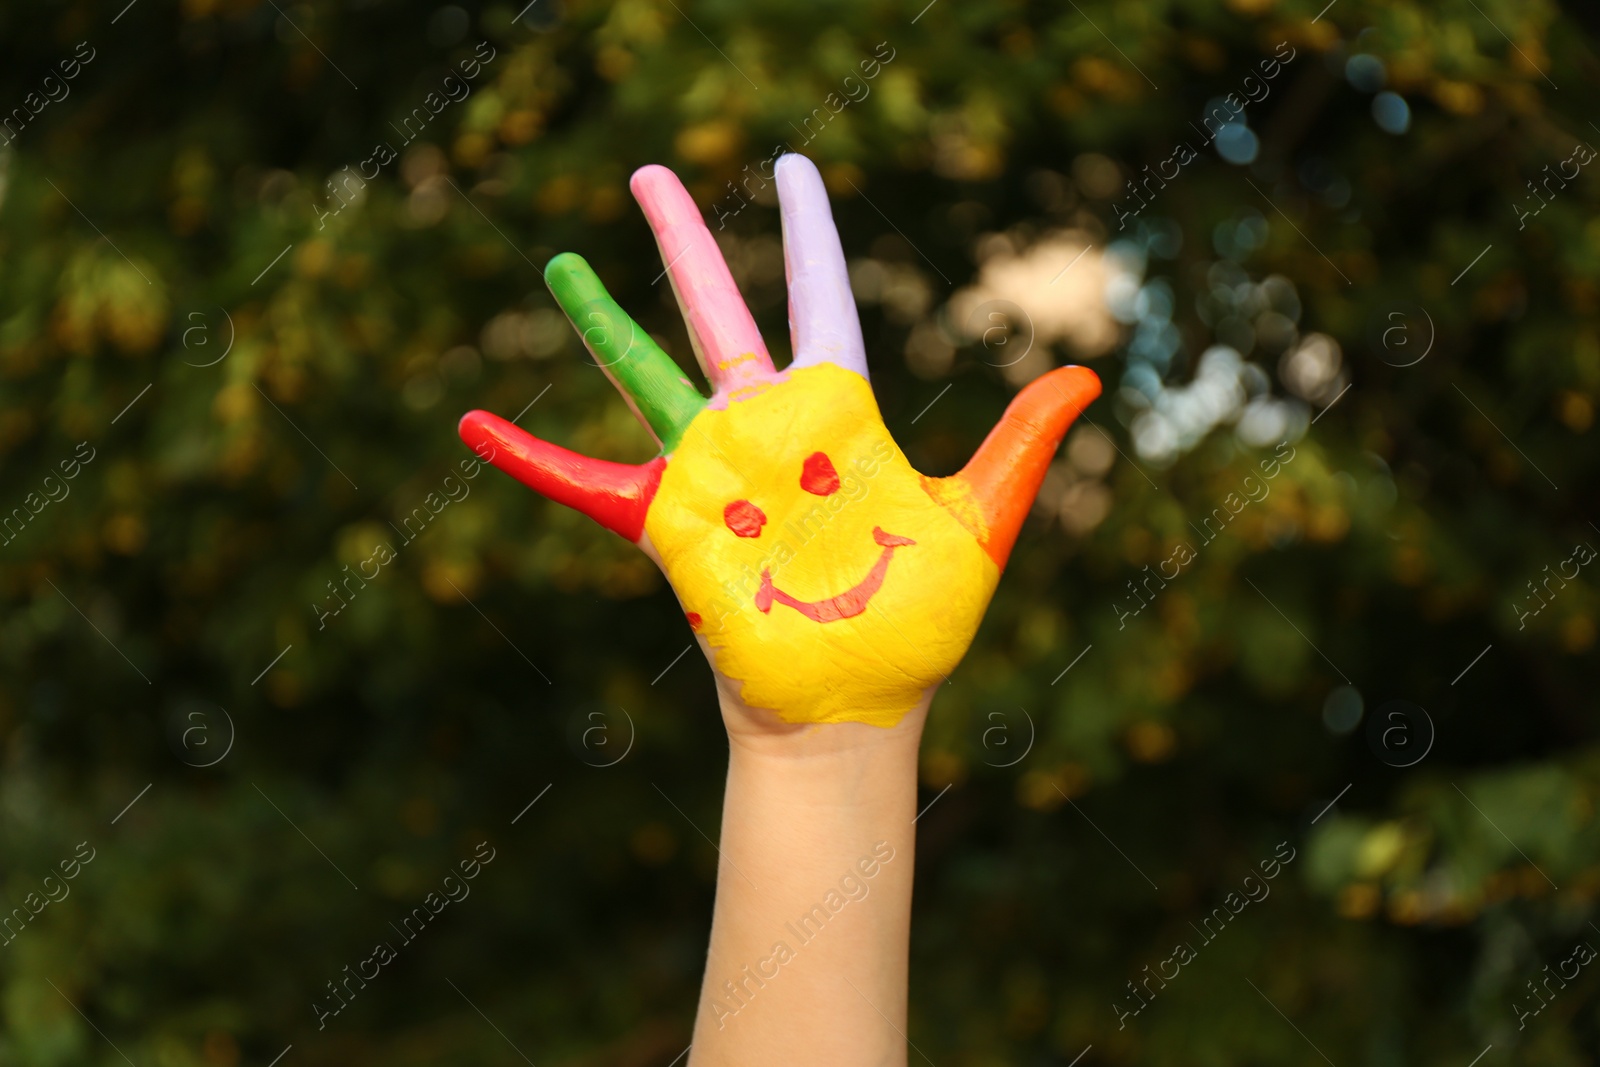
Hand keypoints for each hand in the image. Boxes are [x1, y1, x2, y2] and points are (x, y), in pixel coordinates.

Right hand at [459, 155, 1099, 732]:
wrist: (850, 707)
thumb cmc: (915, 625)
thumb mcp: (977, 525)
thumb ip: (1019, 445)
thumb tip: (1087, 376)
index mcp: (839, 414)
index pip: (818, 297)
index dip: (806, 230)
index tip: (791, 169)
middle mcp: (768, 429)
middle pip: (718, 311)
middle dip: (683, 240)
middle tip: (646, 172)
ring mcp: (713, 473)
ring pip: (644, 374)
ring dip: (599, 321)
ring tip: (559, 263)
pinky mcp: (670, 525)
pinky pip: (587, 485)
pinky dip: (531, 460)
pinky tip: (470, 425)